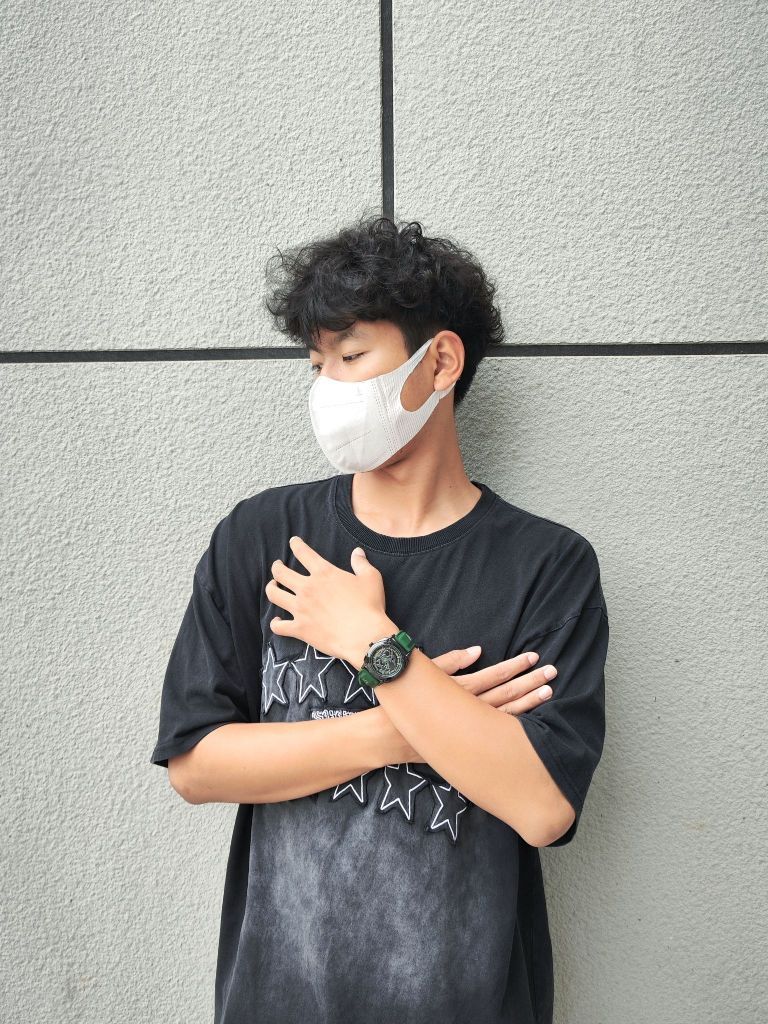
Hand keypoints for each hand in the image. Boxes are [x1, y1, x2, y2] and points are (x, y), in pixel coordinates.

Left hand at [266, 537, 393, 664]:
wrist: (364, 636)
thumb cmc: (370, 606)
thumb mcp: (371, 578)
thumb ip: (361, 563)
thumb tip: (357, 552)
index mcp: (324, 573)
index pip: (304, 553)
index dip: (296, 545)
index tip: (293, 542)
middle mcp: (308, 588)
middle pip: (281, 573)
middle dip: (276, 567)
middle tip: (277, 566)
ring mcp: (301, 609)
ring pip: (274, 595)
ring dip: (271, 588)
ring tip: (272, 586)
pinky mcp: (300, 629)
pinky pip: (278, 626)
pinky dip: (275, 623)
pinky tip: (276, 620)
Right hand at [378, 646, 557, 763]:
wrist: (381, 738)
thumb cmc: (399, 702)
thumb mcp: (422, 677)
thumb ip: (450, 662)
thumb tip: (478, 651)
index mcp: (457, 695)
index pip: (494, 678)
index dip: (516, 668)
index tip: (534, 658)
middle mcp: (466, 715)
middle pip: (506, 696)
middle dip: (531, 684)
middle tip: (552, 673)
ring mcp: (467, 734)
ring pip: (505, 716)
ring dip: (528, 703)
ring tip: (548, 692)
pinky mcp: (464, 746)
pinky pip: (495, 734)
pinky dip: (513, 724)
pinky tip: (529, 718)